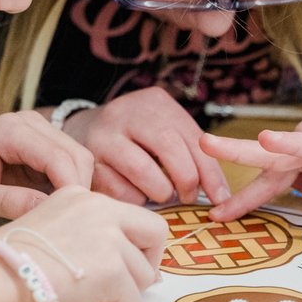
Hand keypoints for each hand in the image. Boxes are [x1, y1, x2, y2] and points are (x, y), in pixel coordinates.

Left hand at [0, 111, 94, 219]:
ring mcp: (39, 132)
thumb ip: (8, 202)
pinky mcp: (42, 147)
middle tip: (69, 225)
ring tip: (62, 219)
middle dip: (79, 191)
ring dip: (76, 190)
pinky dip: (69, 189)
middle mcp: (30, 123)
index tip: (72, 221)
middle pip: (77, 156)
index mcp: (10, 130)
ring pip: (78, 161)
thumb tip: (50, 211)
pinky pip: (69, 167)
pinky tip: (58, 211)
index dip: (71, 189)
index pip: (59, 158)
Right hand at [0, 186, 167, 301]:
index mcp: (81, 196)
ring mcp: (107, 236)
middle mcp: (99, 208)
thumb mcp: (53, 234)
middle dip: (146, 264)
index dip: (135, 246)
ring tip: (89, 301)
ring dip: (122, 294)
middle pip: (155, 233)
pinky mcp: (110, 268)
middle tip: (122, 285)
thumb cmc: (10, 265)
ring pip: (144, 275)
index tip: (120, 266)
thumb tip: (145, 272)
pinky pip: (132, 300)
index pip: (133, 216)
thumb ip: (92, 240)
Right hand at [61, 87, 229, 205]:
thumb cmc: (135, 137)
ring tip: (160, 194)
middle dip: (186, 180)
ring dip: (159, 191)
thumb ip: (189, 152)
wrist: (81, 130)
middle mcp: (127, 112)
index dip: (211, 172)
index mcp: (155, 102)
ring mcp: (104, 135)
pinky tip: (136, 193)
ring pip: (142, 170)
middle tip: (186, 196)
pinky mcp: (87, 161)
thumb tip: (219, 192)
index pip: (193, 137)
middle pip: (169, 147)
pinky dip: (135, 199)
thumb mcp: (163, 130)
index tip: (220, 197)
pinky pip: (119, 190)